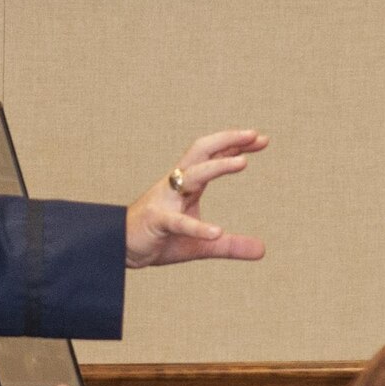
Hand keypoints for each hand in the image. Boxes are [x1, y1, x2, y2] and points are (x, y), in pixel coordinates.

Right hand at [127, 129, 268, 268]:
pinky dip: (198, 227)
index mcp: (187, 184)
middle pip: (202, 151)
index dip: (235, 144)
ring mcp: (165, 200)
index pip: (213, 156)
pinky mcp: (157, 221)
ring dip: (218, 166)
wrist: (121, 249)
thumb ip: (231, 245)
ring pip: (192, 175)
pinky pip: (178, 222)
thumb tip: (263, 251)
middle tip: (255, 135)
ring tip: (243, 162)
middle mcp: (176, 185)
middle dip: (227, 139)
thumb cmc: (161, 239)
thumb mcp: (203, 244)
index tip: (262, 139)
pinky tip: (216, 232)